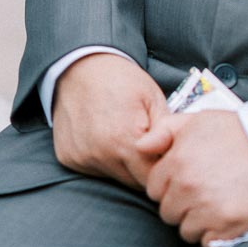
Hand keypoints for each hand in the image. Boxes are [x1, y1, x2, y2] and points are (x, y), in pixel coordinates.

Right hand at [52, 53, 168, 189]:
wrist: (79, 64)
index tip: (165, 155)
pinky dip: (103, 159)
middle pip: (134, 182)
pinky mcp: (68, 158)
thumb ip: (166, 133)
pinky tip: (104, 137)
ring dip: (124, 166)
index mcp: (124, 140)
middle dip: (144, 170)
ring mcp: (81, 158)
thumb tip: (179, 158)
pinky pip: (94, 169)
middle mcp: (100, 155)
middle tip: (147, 145)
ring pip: (115, 177)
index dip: (163, 168)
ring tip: (124, 137)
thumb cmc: (120, 78)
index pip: (153, 177)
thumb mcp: (153, 98)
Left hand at [139, 110, 247, 246]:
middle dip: (179, 205)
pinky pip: (206, 243)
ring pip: (185, 231)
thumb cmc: (237, 131)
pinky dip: (213, 235)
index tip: (183, 181)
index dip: (166, 186)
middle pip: (167, 212)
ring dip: (195, 222)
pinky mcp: (227, 226)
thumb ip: (163, 130)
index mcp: (177, 162)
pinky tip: (224, 216)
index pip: (153, 189)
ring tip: (214, 204)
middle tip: (201, 193)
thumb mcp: (197, 119)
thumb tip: (140, 146)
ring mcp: (207, 209)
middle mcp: (188, 187)